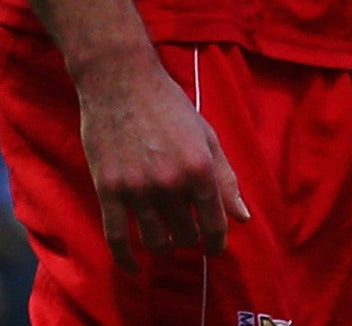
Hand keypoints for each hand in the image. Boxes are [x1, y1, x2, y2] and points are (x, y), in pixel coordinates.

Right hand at [74, 52, 250, 270]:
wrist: (122, 83)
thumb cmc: (170, 107)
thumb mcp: (207, 137)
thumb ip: (225, 179)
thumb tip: (243, 217)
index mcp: (200, 168)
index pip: (214, 222)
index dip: (217, 241)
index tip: (214, 248)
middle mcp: (171, 183)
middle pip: (185, 234)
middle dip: (190, 238)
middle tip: (187, 231)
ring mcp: (137, 189)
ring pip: (155, 240)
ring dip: (164, 245)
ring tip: (167, 239)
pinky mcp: (108, 191)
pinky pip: (117, 239)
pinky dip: (126, 260)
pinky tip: (135, 267)